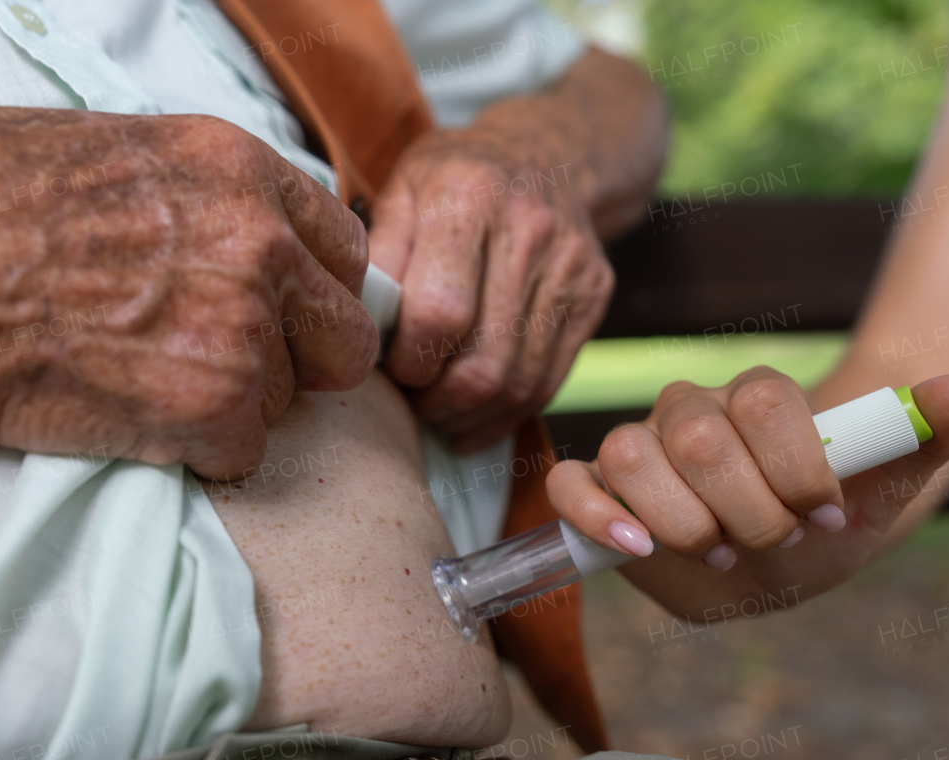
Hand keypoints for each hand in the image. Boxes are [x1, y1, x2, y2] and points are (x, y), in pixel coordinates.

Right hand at [0, 106, 377, 487]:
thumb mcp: (103, 150)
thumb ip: (197, 191)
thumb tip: (229, 221)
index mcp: (238, 167)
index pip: (345, 247)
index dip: (314, 291)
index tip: (285, 315)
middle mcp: (259, 244)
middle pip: (345, 336)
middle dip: (300, 360)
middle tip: (229, 368)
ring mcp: (242, 328)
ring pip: (291, 402)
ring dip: (236, 406)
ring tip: (147, 384)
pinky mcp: (212, 408)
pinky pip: (244, 454)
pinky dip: (198, 454)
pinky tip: (134, 422)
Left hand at [368, 127, 613, 451]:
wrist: (546, 152)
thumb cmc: (454, 177)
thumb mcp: (402, 187)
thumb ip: (378, 252)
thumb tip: (355, 323)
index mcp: (469, 198)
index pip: (439, 313)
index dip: (407, 359)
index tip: (387, 363)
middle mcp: (529, 232)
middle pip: (484, 363)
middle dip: (436, 400)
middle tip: (410, 399)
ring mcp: (570, 269)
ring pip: (519, 385)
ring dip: (469, 416)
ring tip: (436, 412)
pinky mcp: (593, 298)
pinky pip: (548, 383)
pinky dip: (505, 415)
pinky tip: (472, 417)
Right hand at [545, 368, 948, 617]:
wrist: (783, 545)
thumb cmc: (834, 514)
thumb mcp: (886, 483)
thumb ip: (925, 431)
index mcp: (756, 399)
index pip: (763, 402)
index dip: (798, 466)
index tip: (828, 516)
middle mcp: (690, 412)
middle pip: (697, 434)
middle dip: (745, 506)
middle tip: (772, 542)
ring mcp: (639, 448)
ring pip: (630, 452)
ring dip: (677, 517)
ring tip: (716, 550)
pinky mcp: (600, 490)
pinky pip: (570, 485)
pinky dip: (593, 514)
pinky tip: (634, 546)